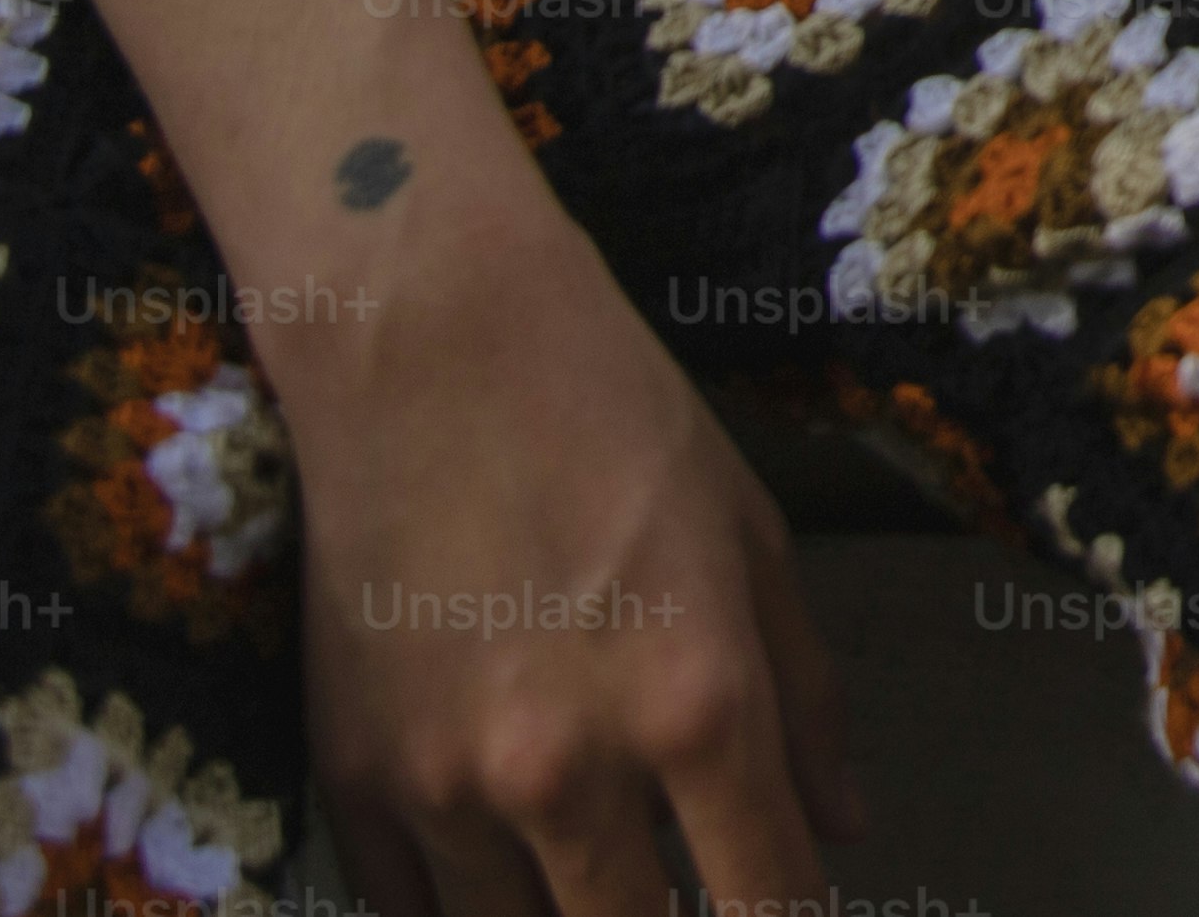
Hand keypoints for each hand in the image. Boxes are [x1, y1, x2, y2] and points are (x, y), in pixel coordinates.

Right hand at [0, 0, 862, 916]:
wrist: (423, 338)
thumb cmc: (612, 415)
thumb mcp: (749, 538)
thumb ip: (806, 701)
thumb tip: (845, 829)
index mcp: (696, 707)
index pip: (768, 906)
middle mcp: (570, 772)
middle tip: (687, 892)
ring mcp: (447, 792)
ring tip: (596, 879)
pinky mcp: (353, 785)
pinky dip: (464, 911)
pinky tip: (503, 871)